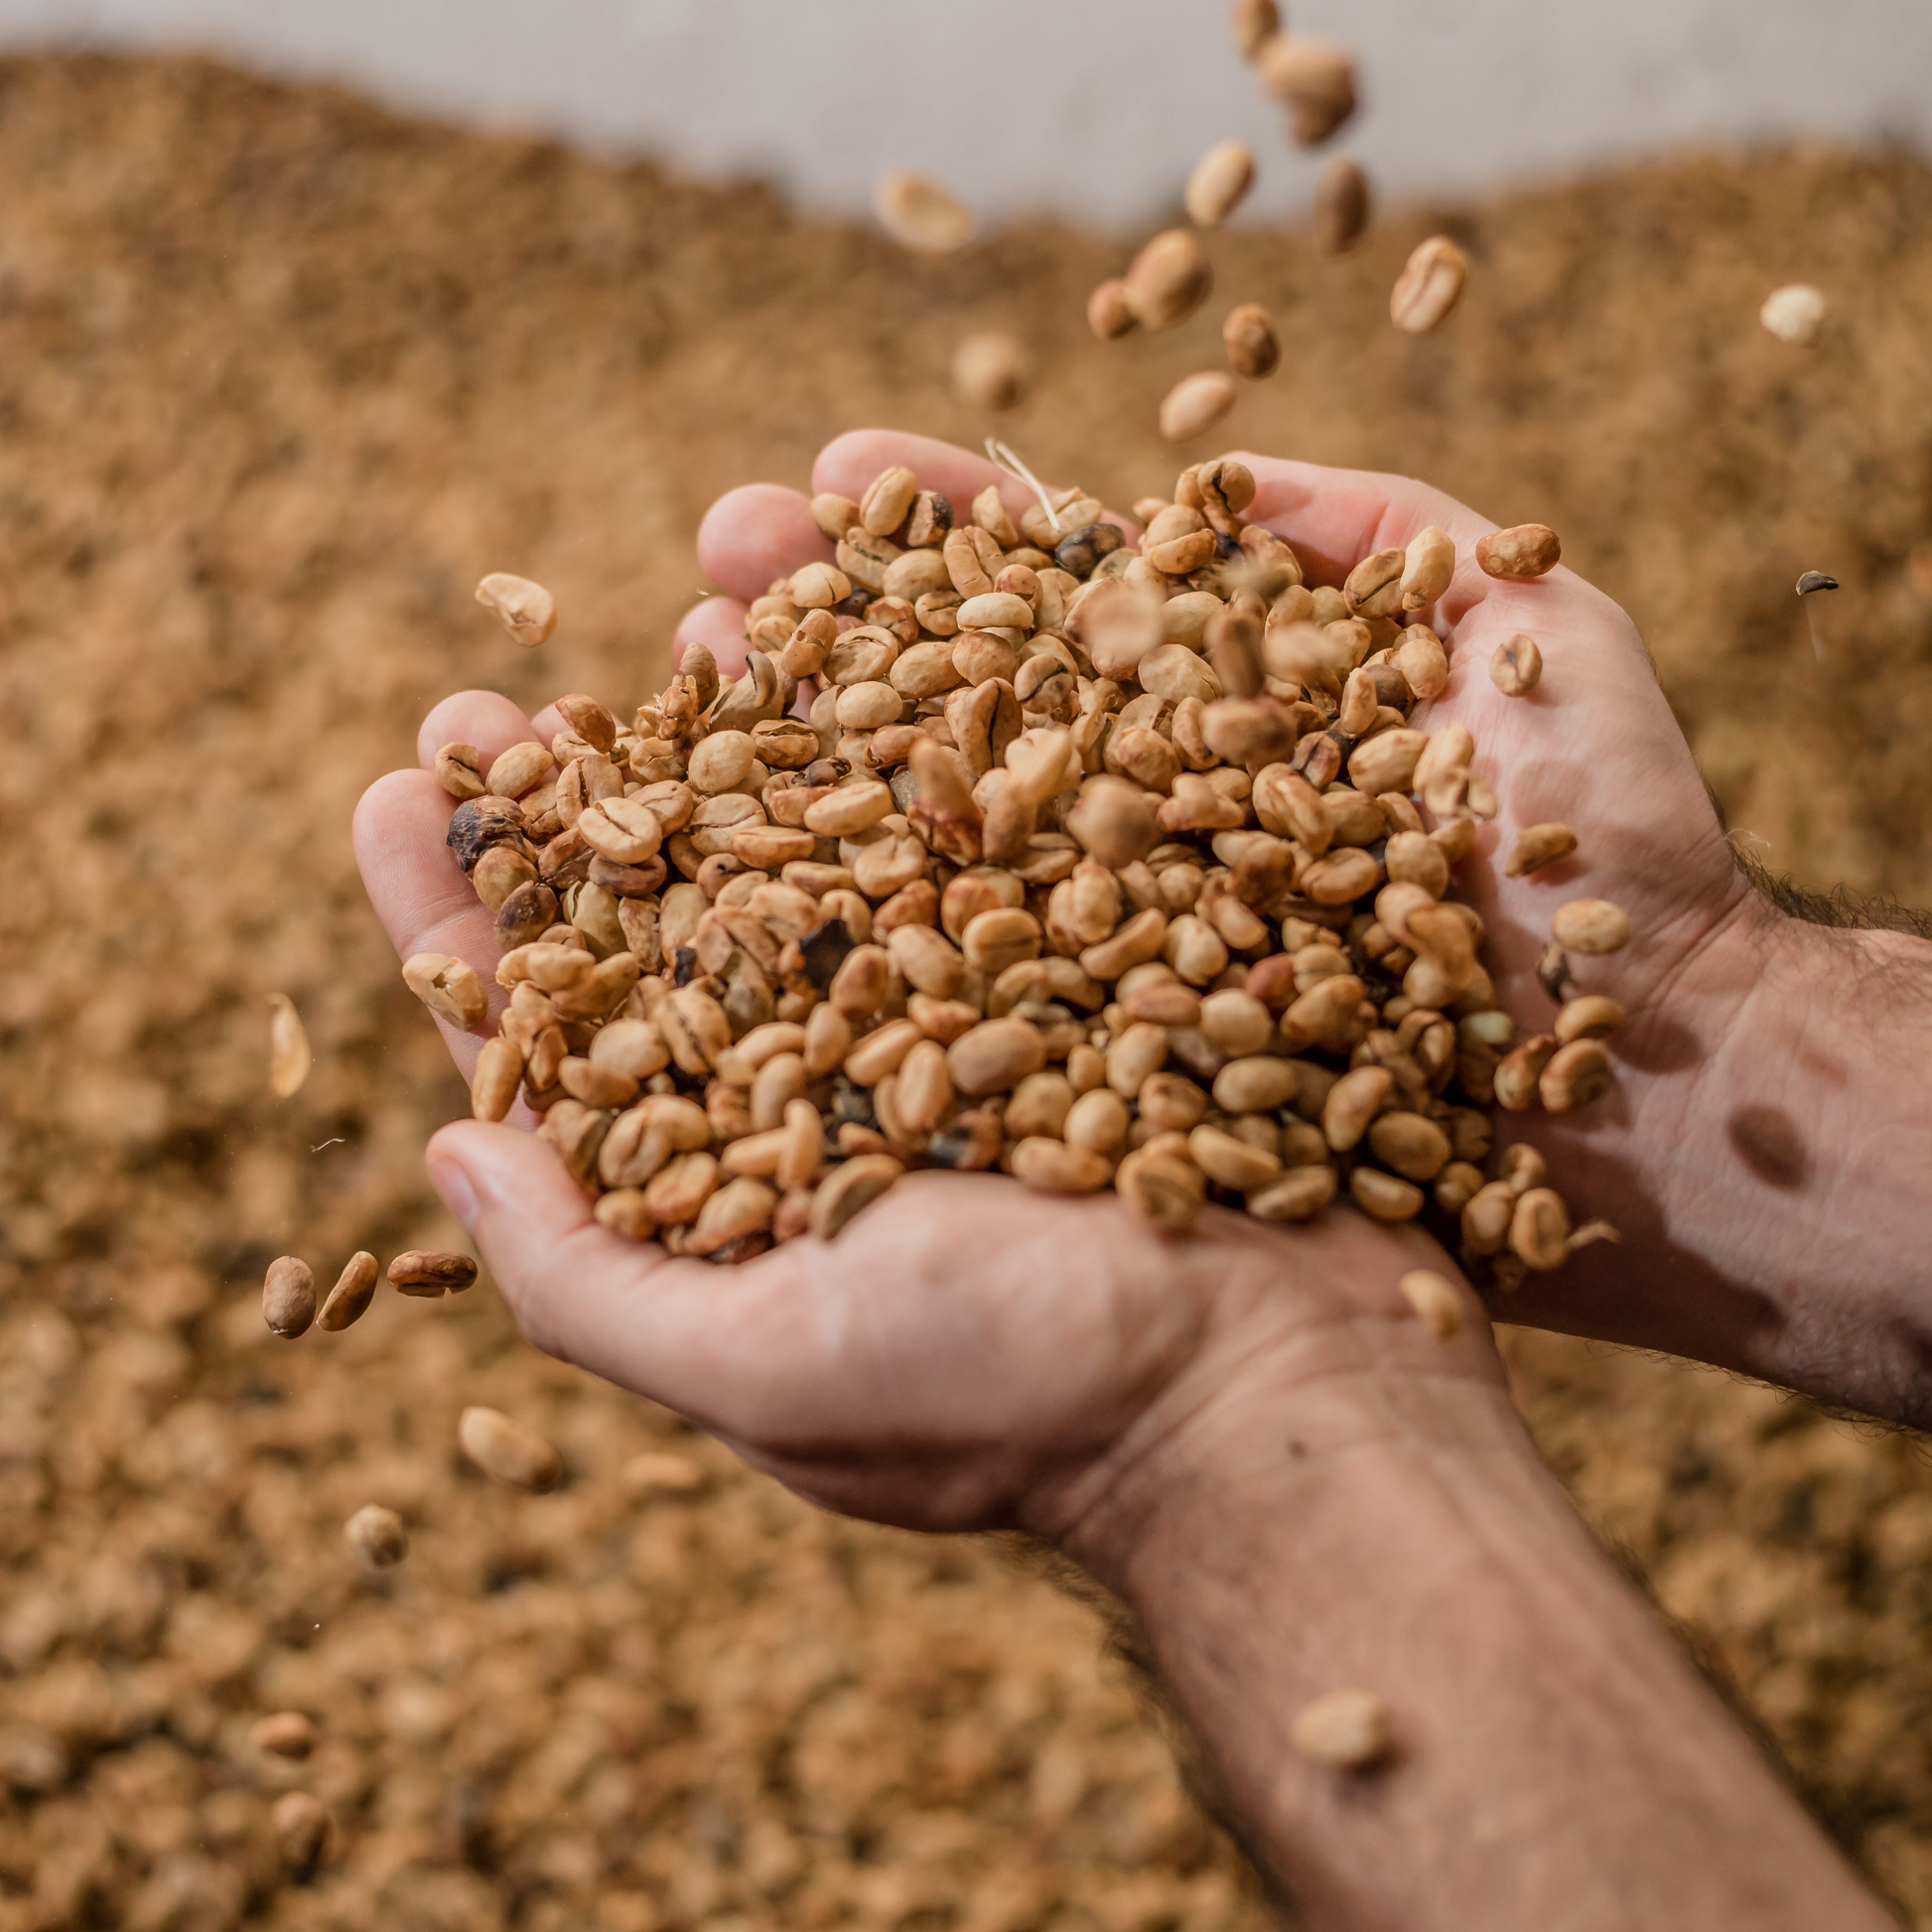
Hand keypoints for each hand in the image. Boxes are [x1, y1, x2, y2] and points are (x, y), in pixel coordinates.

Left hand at [352, 432, 1508, 1547]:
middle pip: (676, 914)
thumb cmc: (1024, 1397)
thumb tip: (446, 1150)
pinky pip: (982, 806)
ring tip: (690, 590)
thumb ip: (591, 1285)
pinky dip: (928, 706)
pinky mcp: (1075, 948)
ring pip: (826, 829)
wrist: (1284, 1373)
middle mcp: (831, 1079)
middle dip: (584, 799)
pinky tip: (880, 609)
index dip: (467, 922)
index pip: (562, 1039)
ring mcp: (955, 1001)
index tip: (396, 797)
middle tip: (499, 688)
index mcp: (730, 1182)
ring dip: (750, 715)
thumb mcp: (773, 1370)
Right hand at [678, 431, 1931, 1422]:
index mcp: (1203, 723)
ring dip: (786, 768)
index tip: (835, 481)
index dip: (935, 542)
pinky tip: (725, 890)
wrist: (1650, 1089)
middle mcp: (1133, 834)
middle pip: (946, 716)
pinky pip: (945, 1007)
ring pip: (914, 849)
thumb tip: (1219, 476)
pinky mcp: (1095, 1081)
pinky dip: (830, 948)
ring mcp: (1107, 959)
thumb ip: (1380, 529)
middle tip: (715, 567)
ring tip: (680, 687)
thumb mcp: (1527, 629)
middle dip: (819, 635)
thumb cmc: (1612, 855)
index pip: (1040, 609)